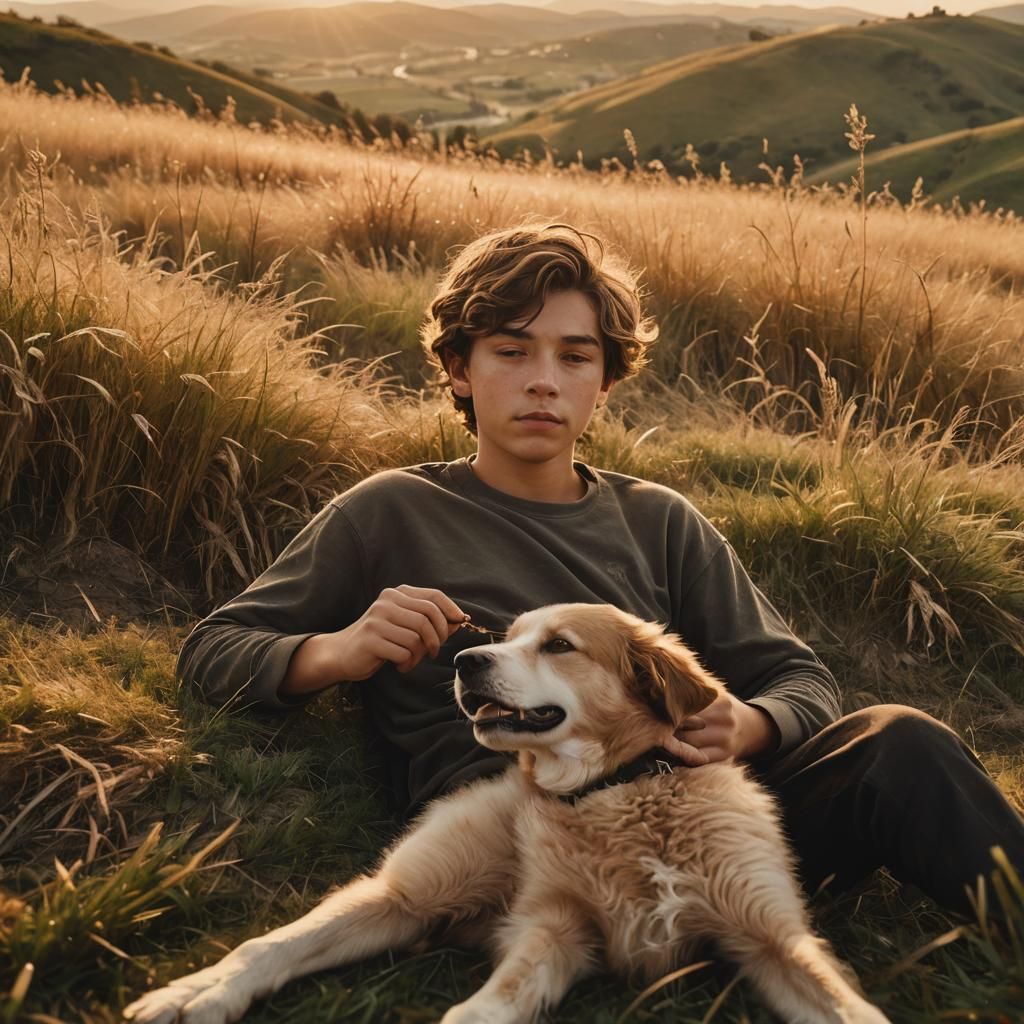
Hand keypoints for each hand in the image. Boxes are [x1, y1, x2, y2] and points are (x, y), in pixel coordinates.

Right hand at [335, 585, 467, 679]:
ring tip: (410, 660)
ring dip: (420, 655)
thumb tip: (461, 620)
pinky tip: (399, 665)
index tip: (461, 622)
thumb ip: (431, 621)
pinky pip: (404, 653)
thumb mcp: (406, 625)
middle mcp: (387, 602)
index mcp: (397, 593)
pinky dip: (407, 663)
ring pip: (417, 637)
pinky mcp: (371, 639)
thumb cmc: (381, 639)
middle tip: (434, 651)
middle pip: (429, 616)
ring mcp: (377, 619)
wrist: (343, 653)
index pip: (434, 596)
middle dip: (439, 637)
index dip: (451, 610)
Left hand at [660, 692, 778, 766]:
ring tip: (653, 737)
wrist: (753, 728)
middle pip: (685, 726)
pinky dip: (681, 755)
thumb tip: (661, 682)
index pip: (687, 706)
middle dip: (665, 726)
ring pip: (688, 743)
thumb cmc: (724, 708)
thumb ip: (695, 690)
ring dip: (669, 742)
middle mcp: (724, 721)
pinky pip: (697, 759)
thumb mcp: (715, 693)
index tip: (650, 709)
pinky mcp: (724, 757)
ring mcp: (725, 741)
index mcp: (721, 701)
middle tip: (647, 725)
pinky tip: (669, 751)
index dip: (667, 709)